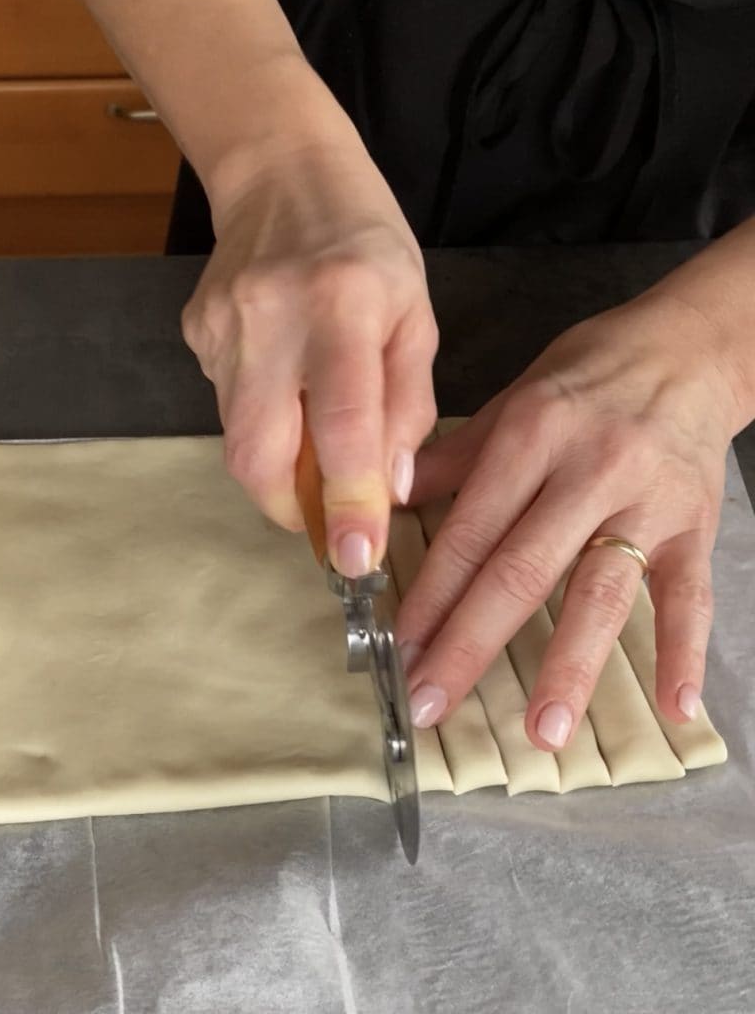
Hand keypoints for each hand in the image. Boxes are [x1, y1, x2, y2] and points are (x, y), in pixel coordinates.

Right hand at [182, 140, 438, 575]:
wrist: (281, 173)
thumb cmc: (367, 244)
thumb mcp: (414, 316)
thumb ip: (407, 406)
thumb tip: (387, 491)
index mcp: (345, 306)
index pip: (343, 425)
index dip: (348, 502)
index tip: (357, 561)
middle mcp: (271, 317)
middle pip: (258, 455)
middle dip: (291, 509)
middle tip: (324, 515)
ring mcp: (220, 326)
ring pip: (238, 439)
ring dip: (280, 460)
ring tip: (309, 424)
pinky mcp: (194, 332)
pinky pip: (226, 406)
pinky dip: (261, 416)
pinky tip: (280, 375)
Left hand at [395, 292, 741, 749]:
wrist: (687, 348)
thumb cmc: (585, 376)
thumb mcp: (509, 399)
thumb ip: (450, 456)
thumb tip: (384, 497)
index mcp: (529, 438)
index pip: (469, 533)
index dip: (431, 596)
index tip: (400, 649)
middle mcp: (586, 473)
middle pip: (521, 572)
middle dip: (470, 644)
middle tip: (432, 703)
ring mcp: (645, 504)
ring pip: (601, 593)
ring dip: (570, 666)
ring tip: (541, 730)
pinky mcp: (693, 526)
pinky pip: (690, 594)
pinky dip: (684, 650)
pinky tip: (676, 707)